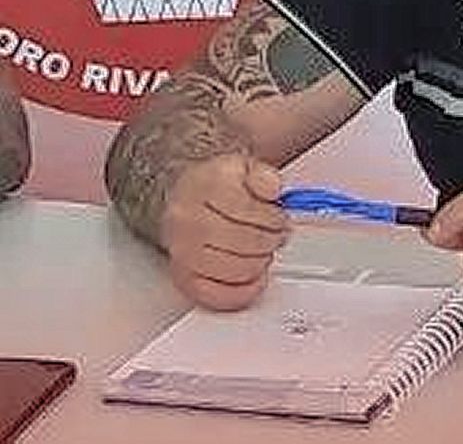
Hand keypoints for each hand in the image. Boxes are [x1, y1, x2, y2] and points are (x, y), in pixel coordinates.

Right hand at [161, 153, 288, 310]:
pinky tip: (253, 275)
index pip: (248, 209)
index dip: (273, 216)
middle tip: (276, 233)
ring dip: (260, 261)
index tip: (280, 216)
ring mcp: (182, 251)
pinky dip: (244, 290)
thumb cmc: (216, 185)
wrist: (183, 198)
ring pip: (236, 269)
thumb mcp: (244, 166)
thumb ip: (264, 175)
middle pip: (244, 241)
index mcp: (203, 185)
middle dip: (271, 238)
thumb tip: (274, 188)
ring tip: (263, 249)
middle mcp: (187, 219)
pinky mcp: (183, 277)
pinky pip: (217, 295)